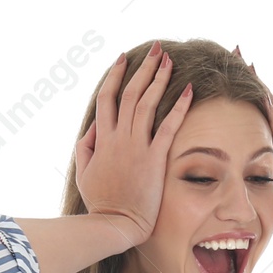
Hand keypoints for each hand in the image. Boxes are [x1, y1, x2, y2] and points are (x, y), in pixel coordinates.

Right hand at [74, 44, 195, 248]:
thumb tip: (94, 125)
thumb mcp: (84, 171)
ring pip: (147, 103)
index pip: (107, 98)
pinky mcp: (154, 159)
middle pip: (130, 93)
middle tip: (156, 49)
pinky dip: (179, 107)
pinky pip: (168, 127)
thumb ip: (87, 145)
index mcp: (101, 138)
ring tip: (170, 60)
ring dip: (159, 78)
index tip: (123, 59)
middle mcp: (119, 137)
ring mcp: (136, 147)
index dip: (115, 76)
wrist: (114, 223)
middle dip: (143, 68)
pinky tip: (189, 90)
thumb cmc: (100, 201)